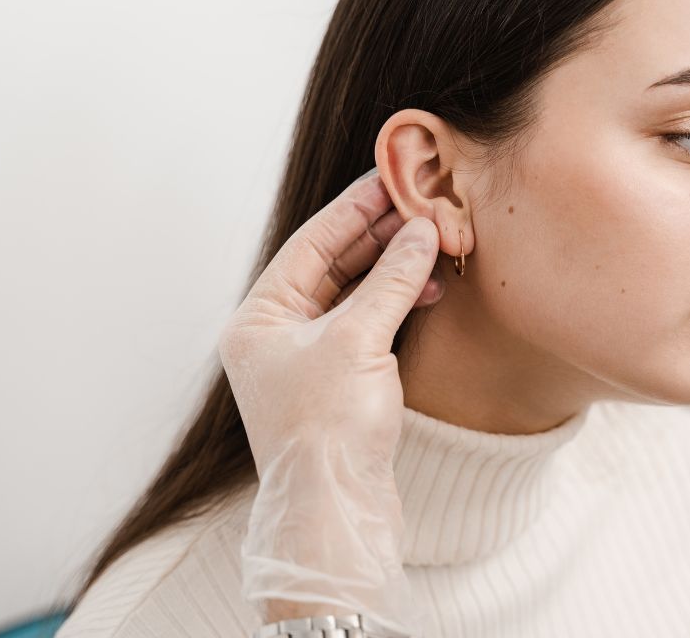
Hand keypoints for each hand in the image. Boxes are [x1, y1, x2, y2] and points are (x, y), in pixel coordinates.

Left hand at [217, 167, 440, 635]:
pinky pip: (366, 324)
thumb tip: (419, 230)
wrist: (336, 512)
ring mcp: (305, 358)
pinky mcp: (336, 382)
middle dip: (378, 236)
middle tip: (420, 204)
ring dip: (392, 270)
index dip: (354, 209)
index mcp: (257, 319)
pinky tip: (426, 288)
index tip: (390, 178)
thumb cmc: (328, 430)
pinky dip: (395, 305)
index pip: (310, 244)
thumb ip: (391, 279)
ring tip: (432, 242)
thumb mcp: (359, 341)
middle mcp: (275, 335)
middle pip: (331, 265)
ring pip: (352, 294)